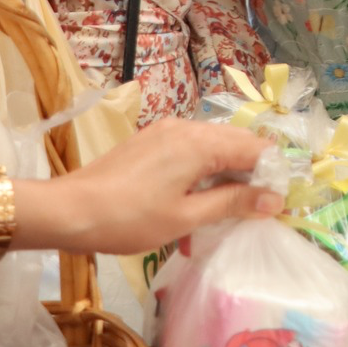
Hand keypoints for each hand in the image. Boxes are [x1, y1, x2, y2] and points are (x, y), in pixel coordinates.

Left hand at [23, 118, 282, 255]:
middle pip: (237, 142)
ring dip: (229, 170)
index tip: (278, 204)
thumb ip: (232, 203)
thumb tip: (274, 199)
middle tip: (257, 208)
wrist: (69, 211)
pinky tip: (200, 194)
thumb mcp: (186, 217)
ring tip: (229, 206)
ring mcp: (166, 131)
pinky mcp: (151, 140)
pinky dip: (205, 167)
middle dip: (253, 171)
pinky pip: (192, 147)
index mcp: (200, 143)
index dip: (273, 174)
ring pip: (214, 144)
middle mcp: (187, 127)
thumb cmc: (130, 218)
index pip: (255, 148)